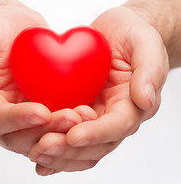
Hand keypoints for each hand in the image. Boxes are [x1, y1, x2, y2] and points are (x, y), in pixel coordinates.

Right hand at [0, 5, 82, 154]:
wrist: (14, 27)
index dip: (17, 119)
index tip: (41, 112)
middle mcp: (0, 116)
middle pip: (20, 136)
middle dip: (46, 130)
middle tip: (72, 118)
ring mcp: (22, 113)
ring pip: (40, 134)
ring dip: (61, 129)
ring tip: (83, 117)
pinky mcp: (41, 106)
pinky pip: (54, 120)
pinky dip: (69, 121)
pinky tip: (86, 112)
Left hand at [28, 6, 168, 174]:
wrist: (114, 31)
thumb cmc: (132, 33)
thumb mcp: (145, 42)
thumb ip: (150, 69)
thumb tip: (146, 100)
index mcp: (132, 103)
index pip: (117, 126)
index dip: (96, 133)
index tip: (73, 136)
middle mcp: (113, 115)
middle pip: (95, 144)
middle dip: (70, 149)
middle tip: (44, 146)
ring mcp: (94, 113)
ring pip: (78, 144)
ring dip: (58, 152)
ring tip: (35, 151)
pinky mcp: (76, 106)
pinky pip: (64, 129)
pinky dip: (51, 142)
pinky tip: (34, 149)